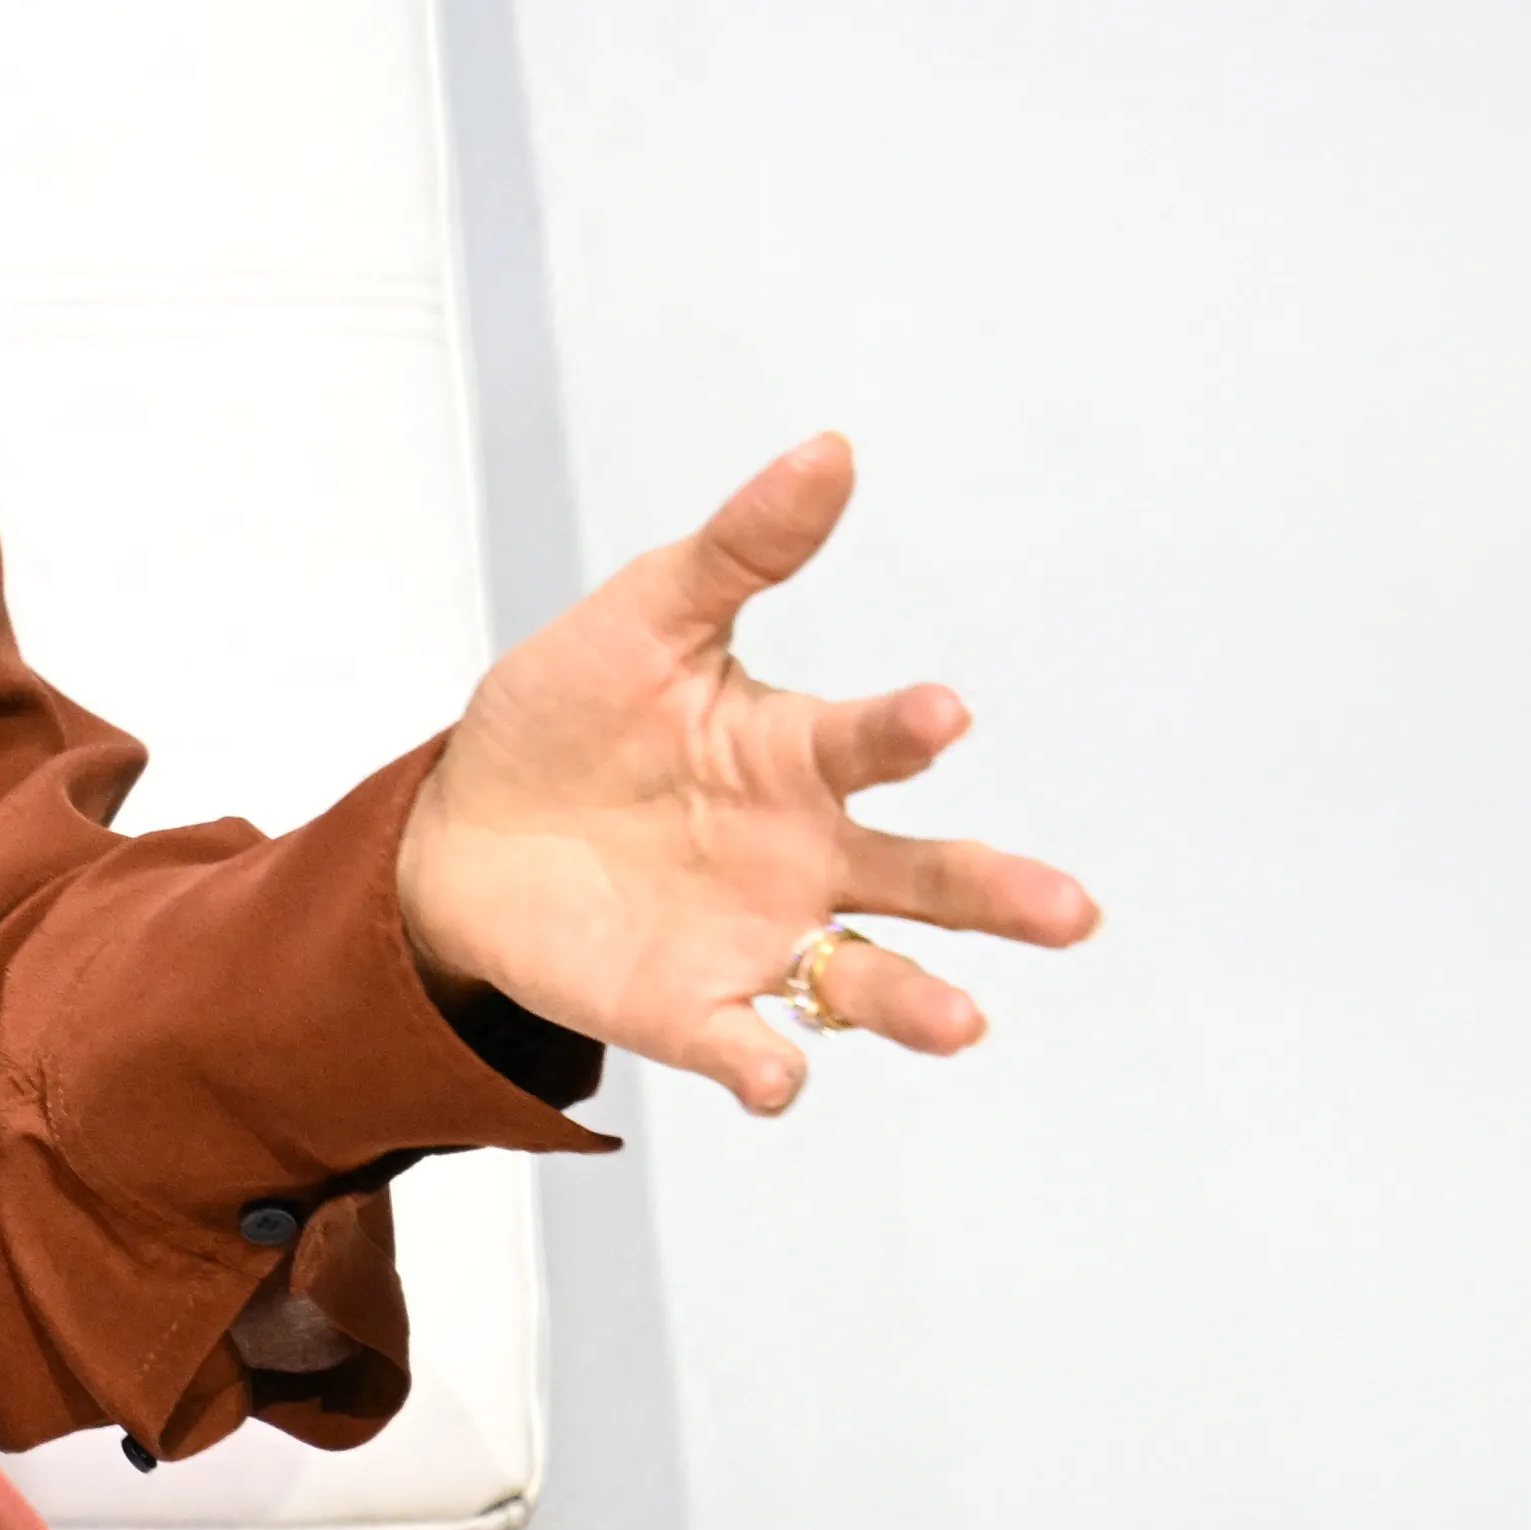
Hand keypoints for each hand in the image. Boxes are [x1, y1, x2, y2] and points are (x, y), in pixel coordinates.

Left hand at [389, 437, 1100, 1114]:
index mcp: (796, 756)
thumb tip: (829, 450)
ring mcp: (755, 939)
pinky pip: (742, 1045)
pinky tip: (777, 1078)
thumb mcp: (643, 618)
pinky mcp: (687, 1009)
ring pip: (862, 981)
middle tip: (1070, 911)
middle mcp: (804, 857)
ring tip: (963, 1022)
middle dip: (996, 896)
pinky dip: (765, 1067)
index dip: (907, 728)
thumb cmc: (568, 714)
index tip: (944, 714)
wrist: (460, 826)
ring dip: (916, 1002)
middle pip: (921, 881)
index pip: (873, 741)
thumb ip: (740, 549)